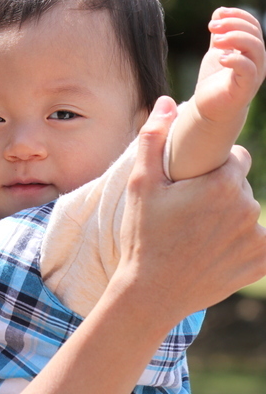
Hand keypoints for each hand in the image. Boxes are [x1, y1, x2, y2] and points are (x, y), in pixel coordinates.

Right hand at [116, 96, 265, 325]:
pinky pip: (258, 240)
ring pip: (248, 213)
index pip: (237, 158)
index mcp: (223, 183)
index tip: (192, 189)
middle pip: (243, 186)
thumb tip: (166, 101)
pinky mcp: (262, 261)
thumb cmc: (143, 235)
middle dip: (221, 194)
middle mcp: (249, 207)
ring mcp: (258, 236)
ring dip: (230, 218)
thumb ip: (153, 138)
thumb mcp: (140, 185)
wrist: (151, 292)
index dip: (213, 170)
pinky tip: (212, 252)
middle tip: (189, 215)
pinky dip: (241, 244)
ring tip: (198, 236)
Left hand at [195, 7, 265, 124]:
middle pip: (254, 34)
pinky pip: (248, 69)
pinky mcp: (246, 87)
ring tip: (215, 41)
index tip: (218, 14)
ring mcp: (254, 73)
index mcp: (251, 49)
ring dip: (235, 38)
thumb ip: (220, 34)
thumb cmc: (215, 80)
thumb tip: (219, 12)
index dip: (237, 15)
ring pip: (255, 48)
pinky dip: (236, 60)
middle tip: (212, 27)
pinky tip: (220, 58)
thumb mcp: (216, 51)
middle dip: (233, 25)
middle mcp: (256, 60)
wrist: (209, 107)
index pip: (252, 25)